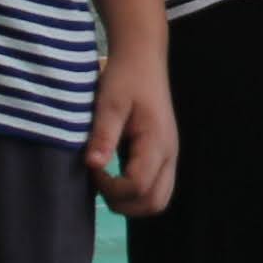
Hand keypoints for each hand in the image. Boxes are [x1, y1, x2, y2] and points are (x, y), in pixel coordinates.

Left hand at [87, 38, 178, 216]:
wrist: (143, 59)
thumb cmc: (125, 77)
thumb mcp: (109, 103)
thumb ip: (103, 135)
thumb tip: (93, 165)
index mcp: (156, 142)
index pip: (138, 186)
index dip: (111, 188)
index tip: (92, 168)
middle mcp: (169, 154)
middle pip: (154, 203)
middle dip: (123, 203)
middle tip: (99, 182)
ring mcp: (170, 156)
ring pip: (158, 199)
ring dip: (131, 201)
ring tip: (107, 181)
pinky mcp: (164, 155)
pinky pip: (156, 187)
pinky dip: (137, 192)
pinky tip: (116, 175)